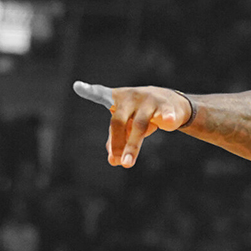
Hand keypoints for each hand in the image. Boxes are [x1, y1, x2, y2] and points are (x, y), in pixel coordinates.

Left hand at [72, 81, 191, 167]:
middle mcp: (131, 97)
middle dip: (117, 142)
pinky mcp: (166, 107)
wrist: (172, 103)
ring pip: (139, 124)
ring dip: (132, 146)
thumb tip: (113, 160)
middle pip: (119, 120)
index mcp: (118, 99)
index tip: (77, 87)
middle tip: (116, 162)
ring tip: (126, 163)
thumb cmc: (141, 114)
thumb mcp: (127, 126)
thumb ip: (116, 140)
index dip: (90, 91)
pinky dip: (167, 118)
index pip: (101, 94)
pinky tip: (168, 121)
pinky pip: (165, 114)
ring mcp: (149, 101)